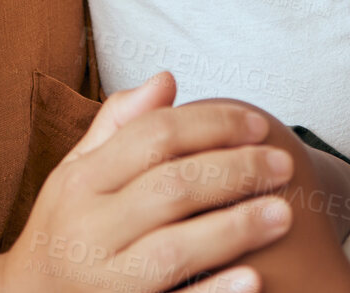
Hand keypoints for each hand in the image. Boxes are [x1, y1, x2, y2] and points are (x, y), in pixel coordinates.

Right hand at [0, 73, 294, 292]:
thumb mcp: (76, 171)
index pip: (155, 137)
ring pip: (175, 249)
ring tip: (283, 214)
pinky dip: (213, 292)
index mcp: (81, 181)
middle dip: (235, 171)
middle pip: (172, 188)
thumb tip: (167, 79)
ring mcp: (103, 281)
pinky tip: (253, 278)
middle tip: (283, 164)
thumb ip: (120, 125)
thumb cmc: (65, 227)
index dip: (213, 124)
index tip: (259, 124)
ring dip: (235, 228)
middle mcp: (88, 229)